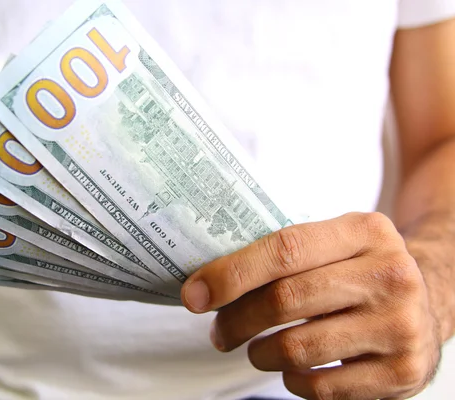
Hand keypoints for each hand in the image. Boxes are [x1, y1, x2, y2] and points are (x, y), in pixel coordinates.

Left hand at [182, 212, 440, 399]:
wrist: (430, 299)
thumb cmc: (360, 271)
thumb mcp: (336, 244)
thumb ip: (284, 255)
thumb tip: (207, 282)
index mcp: (365, 232)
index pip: (284, 249)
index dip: (231, 273)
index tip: (194, 293)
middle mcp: (389, 275)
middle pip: (285, 300)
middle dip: (236, 320)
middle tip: (218, 331)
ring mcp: (399, 326)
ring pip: (297, 348)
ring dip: (259, 353)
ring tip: (255, 349)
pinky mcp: (401, 372)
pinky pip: (319, 386)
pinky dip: (291, 380)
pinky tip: (292, 368)